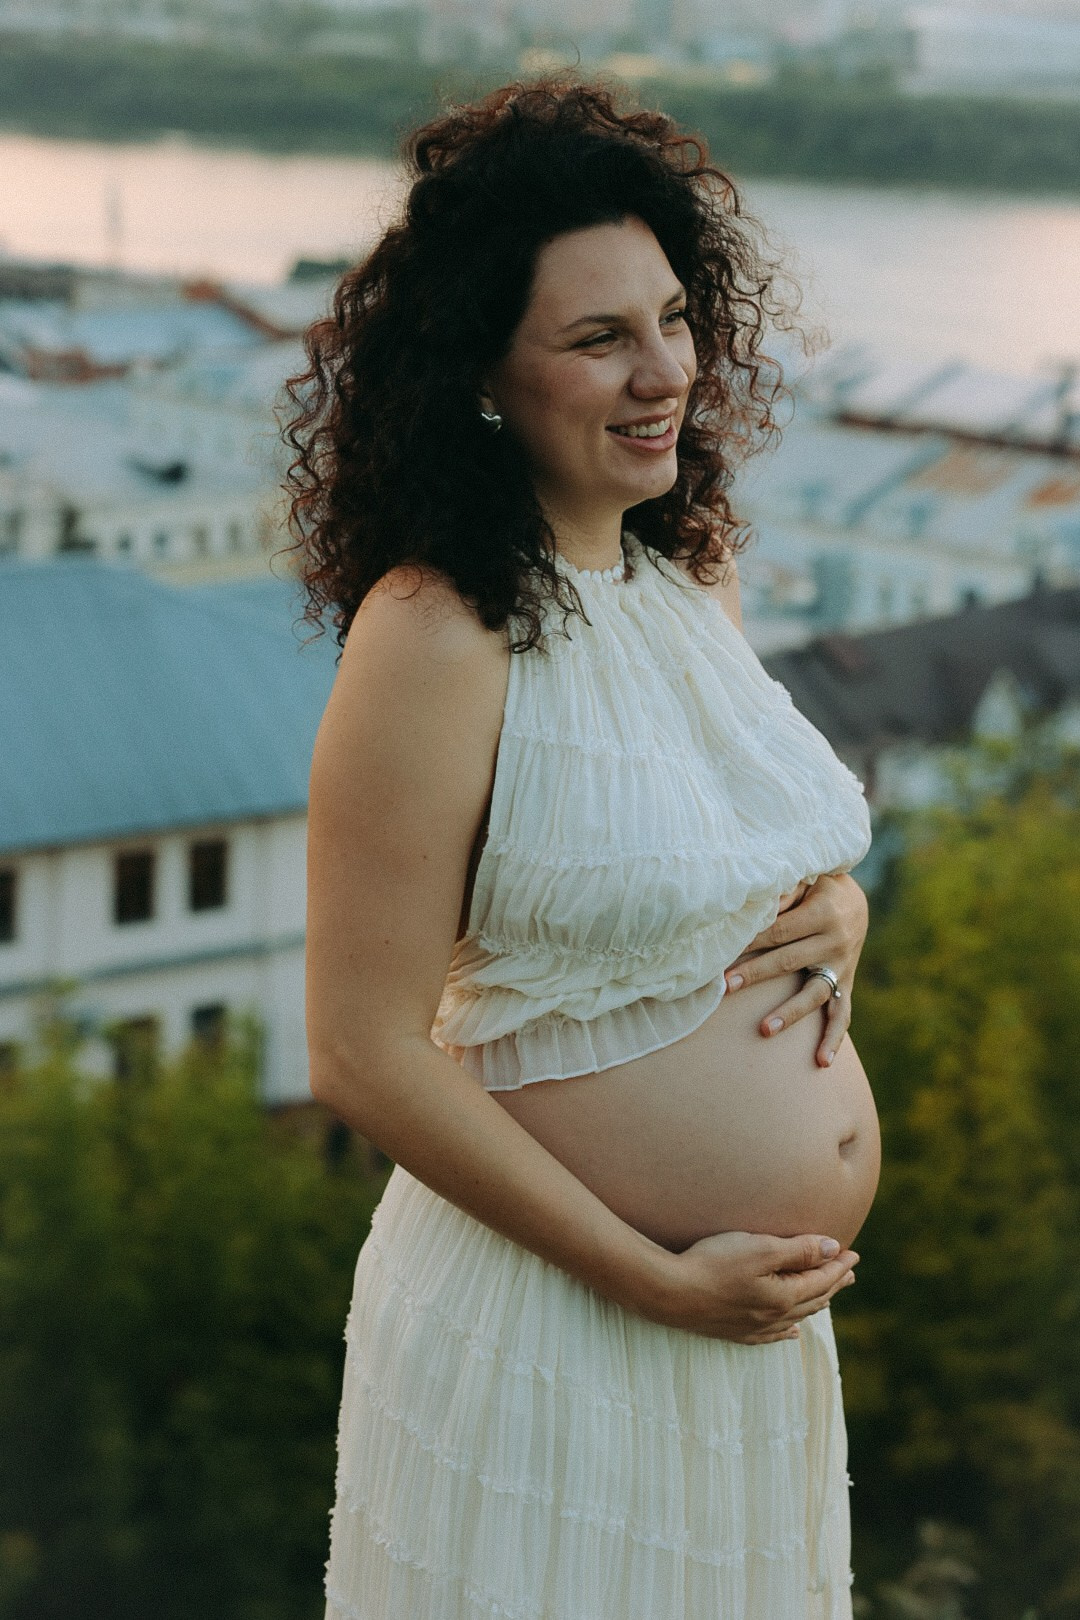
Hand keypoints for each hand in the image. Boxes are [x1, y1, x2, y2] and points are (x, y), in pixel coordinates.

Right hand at [641, 1230, 858, 1342]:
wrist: (670, 1292)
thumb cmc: (714, 1263)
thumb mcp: (760, 1248)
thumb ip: (798, 1250)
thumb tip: (833, 1250)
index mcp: (784, 1297)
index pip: (821, 1279)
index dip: (838, 1265)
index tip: (853, 1253)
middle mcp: (774, 1317)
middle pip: (813, 1299)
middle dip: (833, 1283)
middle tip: (848, 1271)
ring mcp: (753, 1327)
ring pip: (795, 1317)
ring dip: (815, 1303)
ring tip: (828, 1295)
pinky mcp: (734, 1331)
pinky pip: (772, 1335)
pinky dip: (788, 1331)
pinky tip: (793, 1333)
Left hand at [724, 872, 868, 1067]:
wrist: (855, 902)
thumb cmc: (818, 886)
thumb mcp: (806, 878)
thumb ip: (782, 890)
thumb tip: (754, 905)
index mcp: (823, 912)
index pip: (779, 930)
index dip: (750, 940)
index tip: (723, 950)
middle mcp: (836, 941)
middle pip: (789, 961)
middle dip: (756, 974)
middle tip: (726, 987)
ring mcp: (842, 966)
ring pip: (814, 994)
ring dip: (789, 1013)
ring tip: (764, 1030)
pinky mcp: (845, 984)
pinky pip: (842, 1015)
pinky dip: (833, 1039)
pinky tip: (822, 1062)